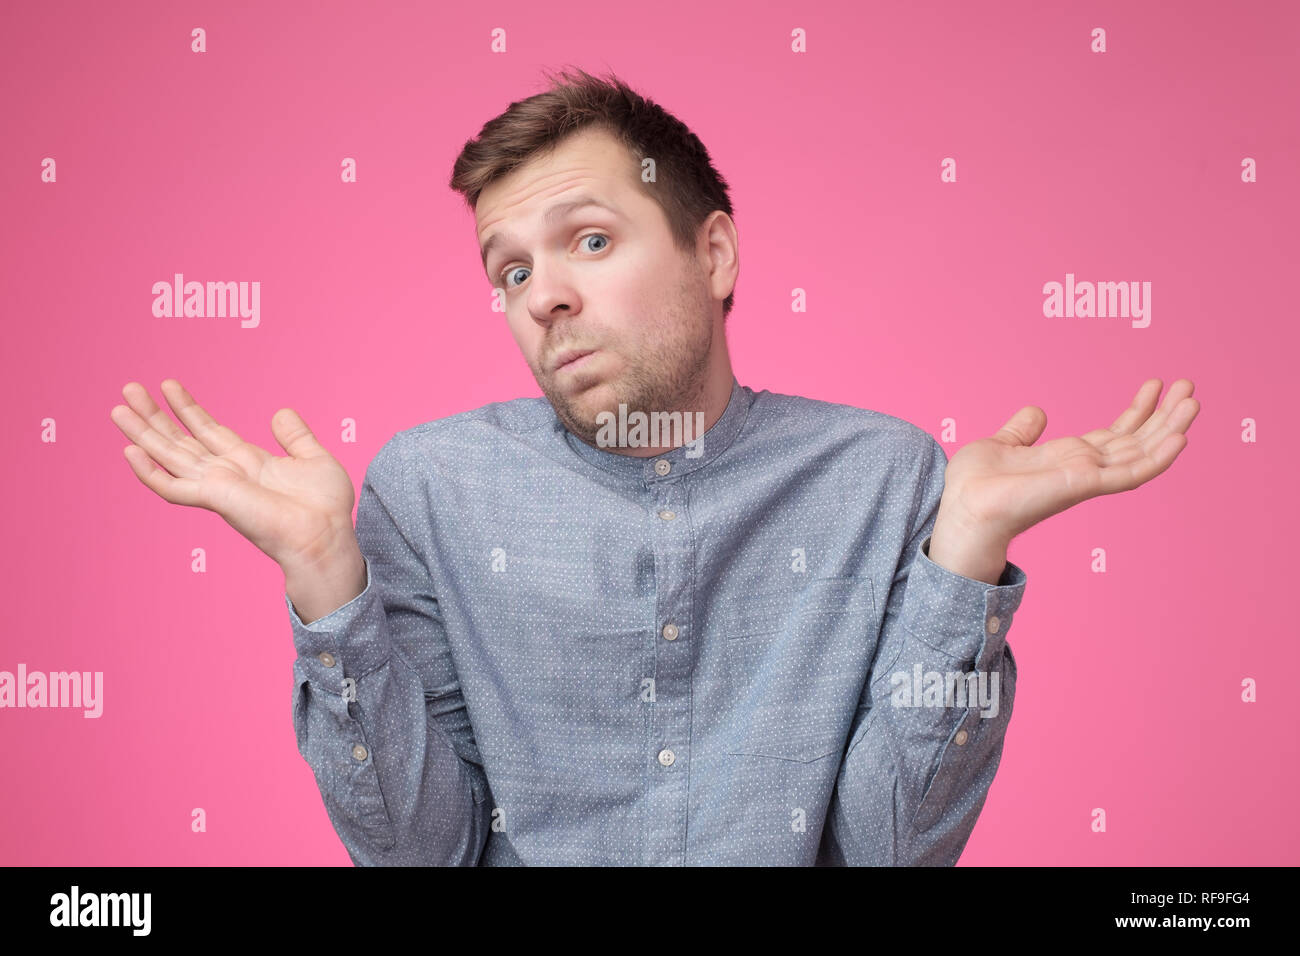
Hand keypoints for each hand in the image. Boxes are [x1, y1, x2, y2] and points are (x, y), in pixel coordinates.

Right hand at [110, 379, 357, 568]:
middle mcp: (226, 474)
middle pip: (181, 440)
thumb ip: (295, 436)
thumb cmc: (324, 507)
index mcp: (248, 463)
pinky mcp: (213, 498)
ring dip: (143, 433)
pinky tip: (130, 451)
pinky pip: (172, 487)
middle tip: (130, 389)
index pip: (209, 431)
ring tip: (119, 408)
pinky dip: (149, 471)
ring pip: (169, 457)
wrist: (325, 534)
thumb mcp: (313, 458)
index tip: (169, 385)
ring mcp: (216, 486)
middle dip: (155, 416)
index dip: (188, 409)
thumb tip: (281, 412)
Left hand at [937, 378, 1200, 545]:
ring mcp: (1087, 479)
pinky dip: (1157, 457)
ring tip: (1193, 401)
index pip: (1113, 434)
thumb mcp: (1002, 444)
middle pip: (1136, 441)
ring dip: (1170, 429)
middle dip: (1163, 416)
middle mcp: (1083, 469)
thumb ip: (1023, 430)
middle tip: (1188, 386)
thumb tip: (1037, 412)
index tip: (1154, 385)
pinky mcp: (1084, 485)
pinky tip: (1180, 438)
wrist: (964, 507)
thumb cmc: (976, 485)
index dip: (1136, 411)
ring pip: (1141, 454)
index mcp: (1067, 458)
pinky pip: (1130, 473)